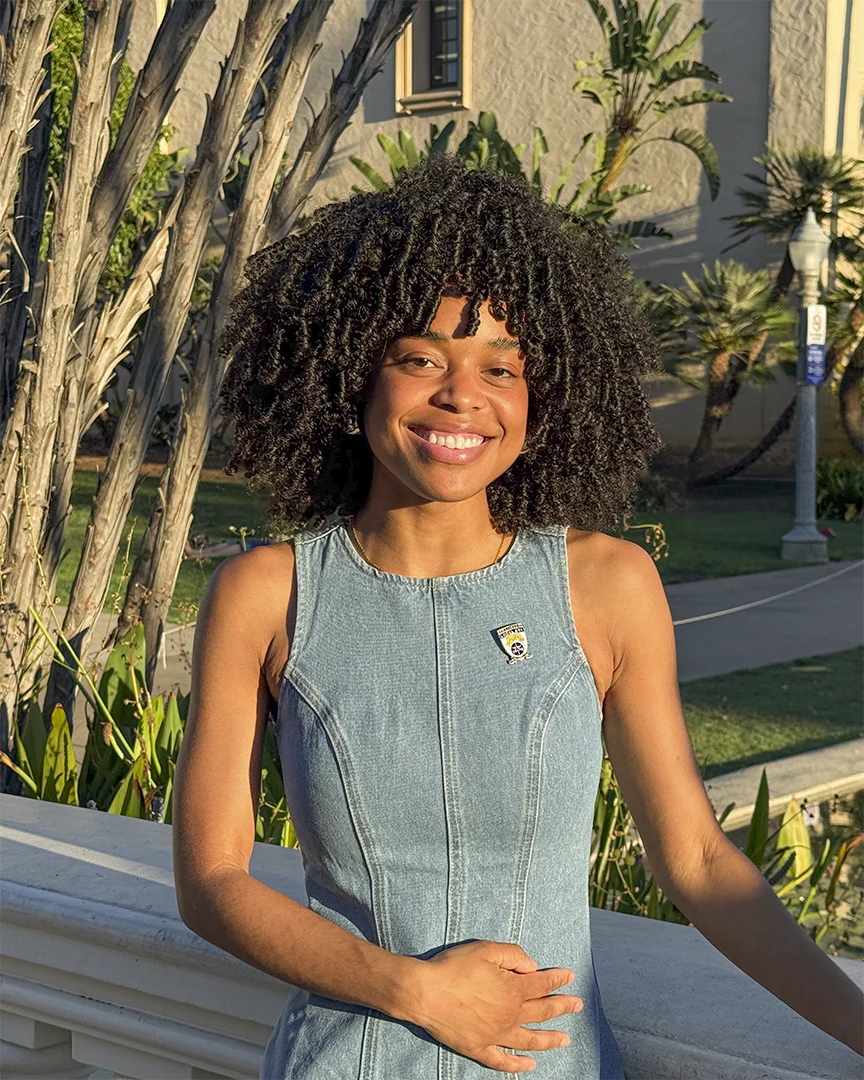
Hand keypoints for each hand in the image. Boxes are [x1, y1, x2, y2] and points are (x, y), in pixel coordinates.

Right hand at [406, 940, 582, 1072]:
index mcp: (512, 989)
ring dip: (550, 1040)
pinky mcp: (479, 1048)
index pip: (542, 984)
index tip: (570, 976)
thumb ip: (513, 954)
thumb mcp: (485, 949)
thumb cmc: (453, 967)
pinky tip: (529, 1065)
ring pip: (529, 1040)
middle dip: (562, 1007)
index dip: (558, 979)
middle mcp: (509, 1015)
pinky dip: (518, 1065)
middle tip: (577, 1005)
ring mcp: (495, 1035)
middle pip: (542, 1012)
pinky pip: (502, 1061)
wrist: (424, 992)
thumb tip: (532, 966)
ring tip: (565, 1040)